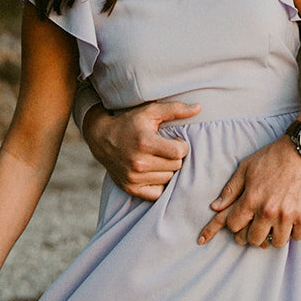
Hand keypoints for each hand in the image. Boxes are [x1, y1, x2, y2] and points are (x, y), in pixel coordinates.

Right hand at [84, 99, 200, 199]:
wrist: (101, 137)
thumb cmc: (129, 123)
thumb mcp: (150, 111)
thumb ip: (175, 109)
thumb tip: (199, 108)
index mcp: (145, 142)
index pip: (179, 152)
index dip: (181, 145)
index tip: (174, 140)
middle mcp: (139, 162)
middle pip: (176, 166)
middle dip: (174, 157)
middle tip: (165, 149)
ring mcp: (133, 178)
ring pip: (168, 179)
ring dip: (167, 169)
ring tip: (158, 158)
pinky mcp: (130, 188)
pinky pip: (157, 193)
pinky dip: (158, 184)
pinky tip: (153, 171)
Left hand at [197, 137, 300, 247]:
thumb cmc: (273, 156)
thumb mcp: (246, 168)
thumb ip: (231, 190)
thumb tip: (215, 207)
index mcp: (251, 199)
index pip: (234, 227)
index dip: (236, 225)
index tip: (242, 221)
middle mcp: (267, 210)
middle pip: (254, 239)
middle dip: (253, 234)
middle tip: (258, 227)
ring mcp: (286, 215)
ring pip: (276, 243)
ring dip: (274, 236)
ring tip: (275, 226)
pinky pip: (296, 237)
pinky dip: (293, 232)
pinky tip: (291, 223)